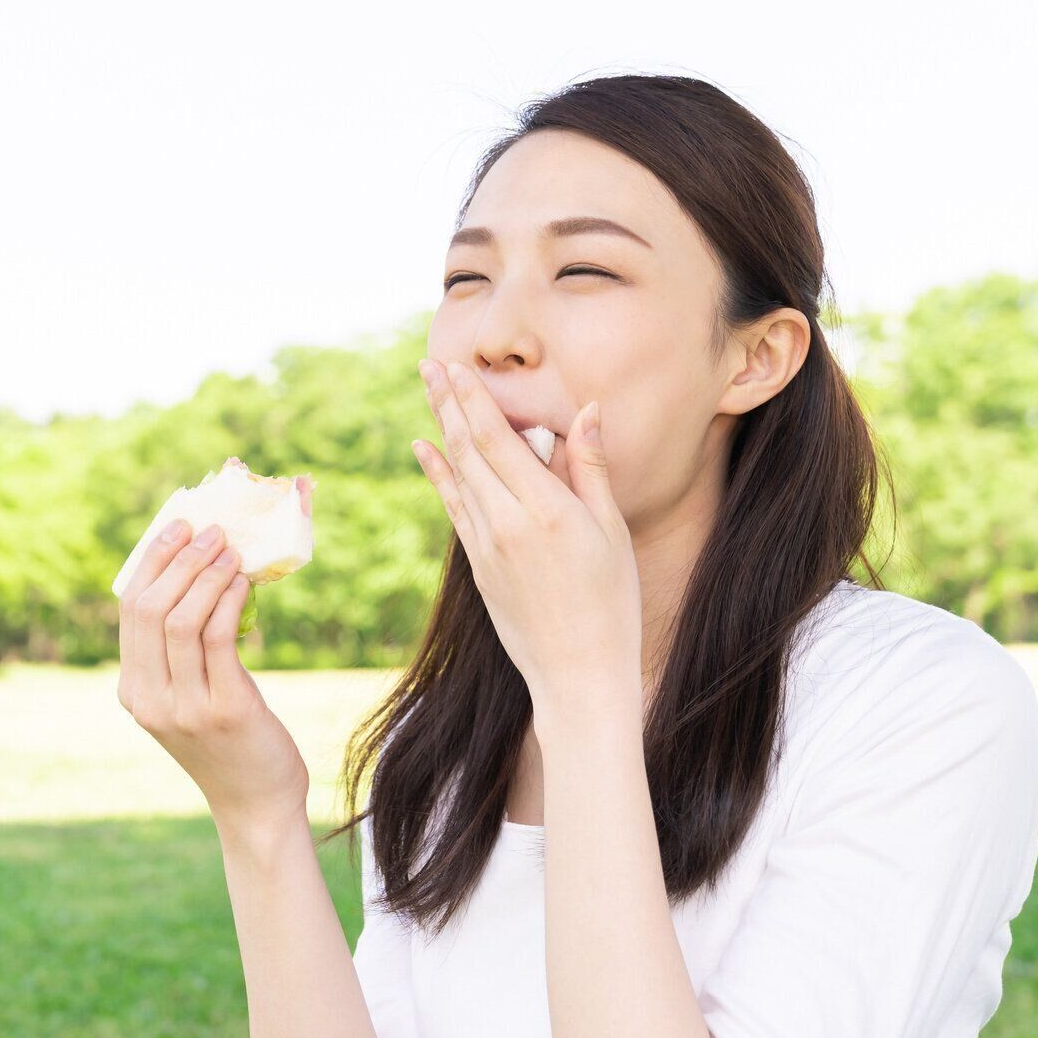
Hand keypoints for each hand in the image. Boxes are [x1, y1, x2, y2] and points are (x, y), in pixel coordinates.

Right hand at [117, 507, 311, 834]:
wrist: (255, 804)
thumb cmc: (229, 742)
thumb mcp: (189, 697)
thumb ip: (183, 653)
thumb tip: (203, 574)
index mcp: (133, 692)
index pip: (130, 612)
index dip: (152, 563)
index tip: (177, 528)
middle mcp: (150, 700)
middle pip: (150, 611)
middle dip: (180, 561)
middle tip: (210, 531)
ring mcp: (184, 708)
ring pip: (183, 620)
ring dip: (207, 576)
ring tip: (230, 551)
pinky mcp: (224, 709)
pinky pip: (219, 639)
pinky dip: (230, 602)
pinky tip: (244, 584)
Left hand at [413, 358, 643, 734]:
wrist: (578, 674)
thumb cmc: (611, 602)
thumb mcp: (612, 532)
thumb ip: (591, 468)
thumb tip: (586, 410)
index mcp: (547, 511)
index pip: (499, 440)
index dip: (474, 400)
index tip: (456, 366)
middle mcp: (508, 524)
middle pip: (469, 449)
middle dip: (448, 402)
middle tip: (429, 363)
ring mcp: (487, 546)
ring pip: (457, 474)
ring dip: (440, 428)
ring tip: (429, 392)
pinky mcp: (478, 567)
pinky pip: (453, 507)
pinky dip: (438, 474)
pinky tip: (425, 449)